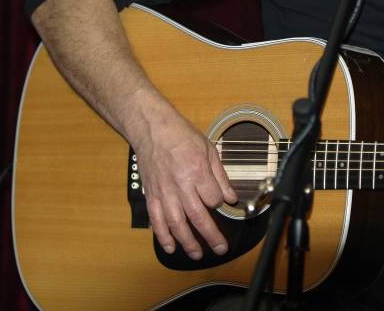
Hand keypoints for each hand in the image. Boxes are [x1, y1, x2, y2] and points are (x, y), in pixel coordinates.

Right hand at [132, 113, 237, 259]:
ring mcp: (164, 192)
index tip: (221, 202)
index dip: (220, 203)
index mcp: (197, 171)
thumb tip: (231, 198)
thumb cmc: (182, 136)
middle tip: (220, 248)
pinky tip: (171, 246)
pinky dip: (163, 236)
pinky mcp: (151, 195)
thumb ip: (220, 176)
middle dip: (210, 235)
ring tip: (197, 254)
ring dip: (188, 242)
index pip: (213, 198)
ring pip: (177, 224)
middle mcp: (181, 185)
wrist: (153, 130)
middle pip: (198, 217)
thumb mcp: (208, 150)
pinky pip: (156, 220)